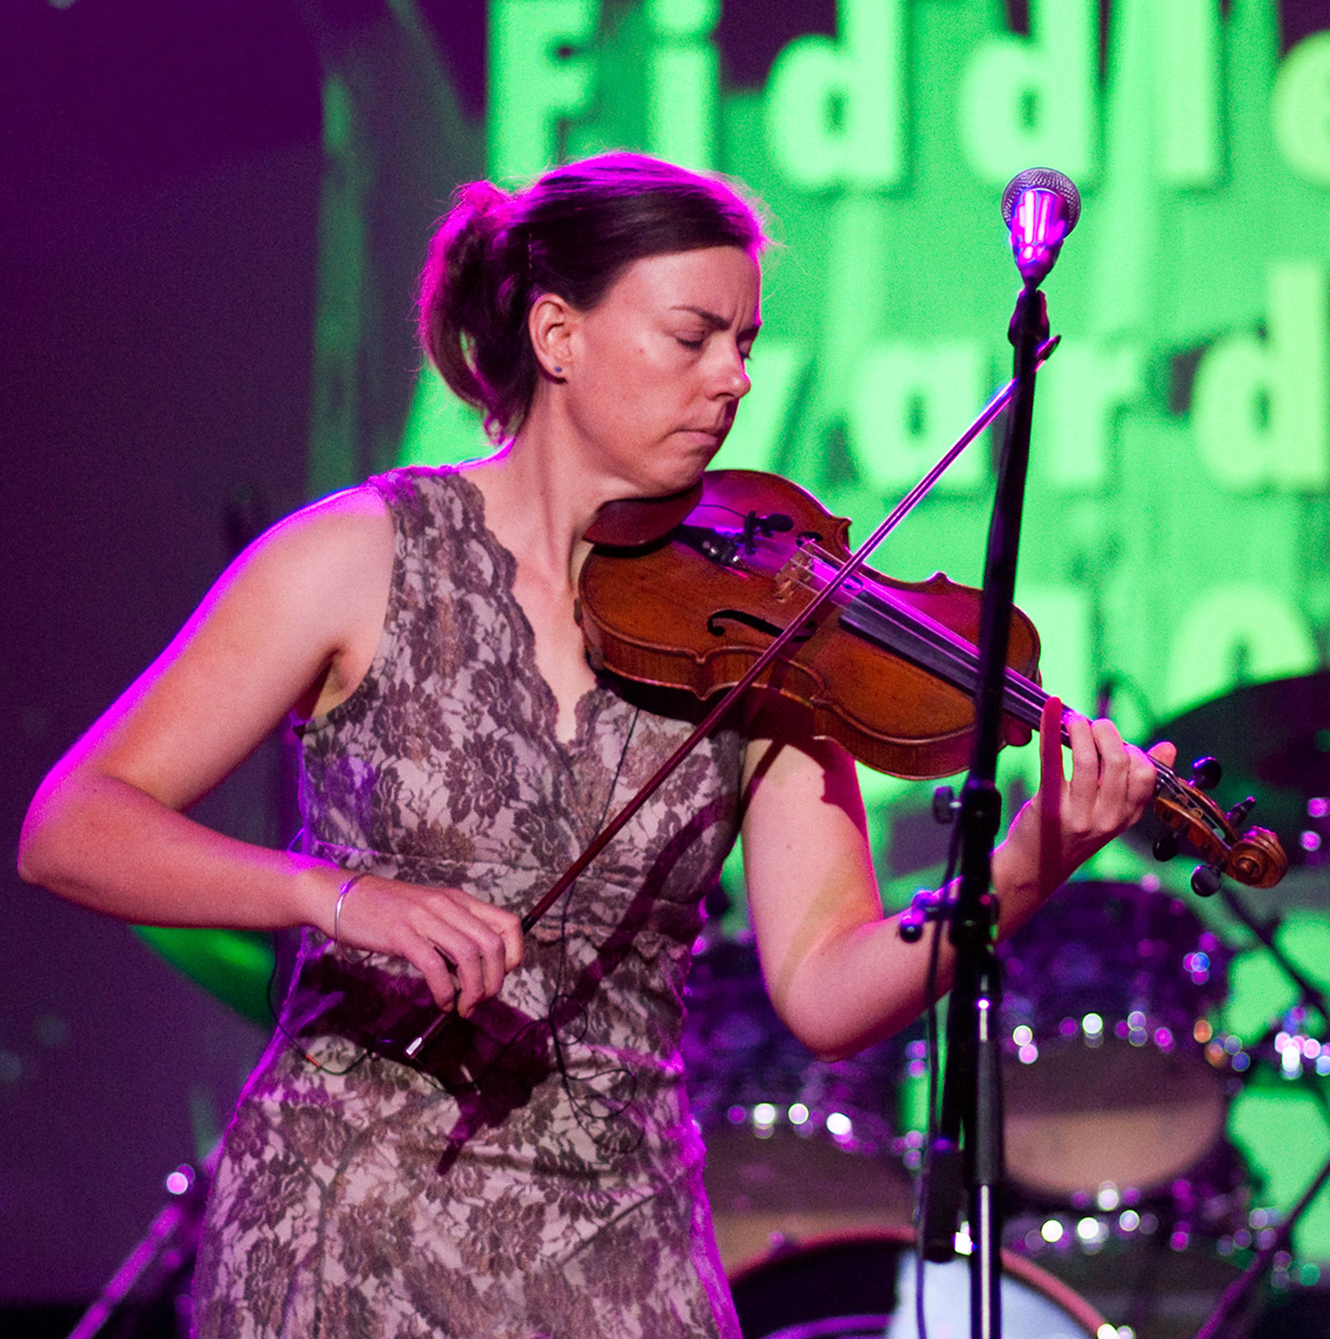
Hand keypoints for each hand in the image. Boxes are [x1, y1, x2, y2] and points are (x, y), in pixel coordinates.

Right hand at [328, 874, 523, 1016]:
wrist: (343, 897)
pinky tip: (441, 1002)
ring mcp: (425, 918)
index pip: (509, 924)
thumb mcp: (430, 912)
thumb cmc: (388, 910)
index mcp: (460, 900)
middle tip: (481, 1000)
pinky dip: (444, 991)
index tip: (500, 976)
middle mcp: (448, 905)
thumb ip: (454, 932)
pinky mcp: (402, 934)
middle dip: (495, 980)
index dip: (513, 955)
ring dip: (473, 990)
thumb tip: (476, 970)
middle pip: (493, 944)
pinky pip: (435, 966)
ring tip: (464, 1007)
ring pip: (469, 956)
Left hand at [1002, 695, 1175, 899]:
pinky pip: (1052, 759)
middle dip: (1107, 732)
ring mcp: (1078, 815)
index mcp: (1127, 817)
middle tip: (1093, 725)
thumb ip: (1136, 782)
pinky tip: (1051, 708)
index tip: (1113, 743)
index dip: (1132, 750)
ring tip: (1073, 720)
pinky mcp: (1048, 807)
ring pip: (1087, 760)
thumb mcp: (1110, 814)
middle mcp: (1107, 818)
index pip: (1146, 775)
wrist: (1033, 869)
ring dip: (1080, 729)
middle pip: (1118, 762)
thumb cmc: (1071, 834)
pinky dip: (1051, 728)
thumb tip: (1169, 747)